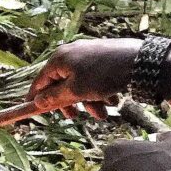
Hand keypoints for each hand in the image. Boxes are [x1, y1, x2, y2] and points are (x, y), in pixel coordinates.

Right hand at [28, 38, 143, 117]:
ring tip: (102, 113)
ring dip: (89, 101)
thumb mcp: (76, 91)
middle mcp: (71, 53)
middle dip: (70, 103)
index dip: (36, 97)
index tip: (32, 109)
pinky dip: (99, 91)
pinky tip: (112, 99)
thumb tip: (37, 101)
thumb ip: (54, 97)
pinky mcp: (102, 57)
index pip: (40, 81)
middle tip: (74, 117)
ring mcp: (87, 54)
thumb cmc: (103, 76)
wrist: (138, 61)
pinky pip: (94, 78)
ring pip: (80, 83)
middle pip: (61, 83)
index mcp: (60, 59)